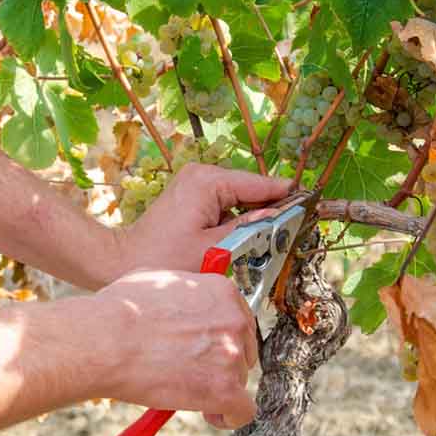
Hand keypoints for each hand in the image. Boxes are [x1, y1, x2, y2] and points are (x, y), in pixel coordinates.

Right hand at [95, 269, 257, 428]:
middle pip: (244, 349)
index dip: (222, 337)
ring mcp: (231, 354)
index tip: (208, 348)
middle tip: (197, 370)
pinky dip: (228, 415)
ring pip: (239, 379)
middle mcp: (233, 319)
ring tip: (187, 389)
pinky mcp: (224, 388)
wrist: (105, 340)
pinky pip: (242, 410)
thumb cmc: (121, 310)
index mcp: (221, 291)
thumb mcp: (157, 280)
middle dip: (223, 362)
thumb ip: (183, 291)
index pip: (239, 319)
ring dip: (218, 386)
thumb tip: (181, 300)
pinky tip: (208, 412)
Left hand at [116, 164, 291, 276]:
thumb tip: (281, 217)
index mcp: (209, 181)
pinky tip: (240, 244)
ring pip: (239, 200)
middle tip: (290, 236)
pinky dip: (235, 222)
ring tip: (265, 246)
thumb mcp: (216, 250)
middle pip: (251, 190)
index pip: (261, 184)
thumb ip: (251, 230)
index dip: (288, 197)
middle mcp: (202, 174)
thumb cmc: (164, 260)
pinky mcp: (190, 196)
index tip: (314, 206)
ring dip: (252, 220)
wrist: (121, 262)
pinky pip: (224, 205)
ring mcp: (194, 183)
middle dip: (269, 212)